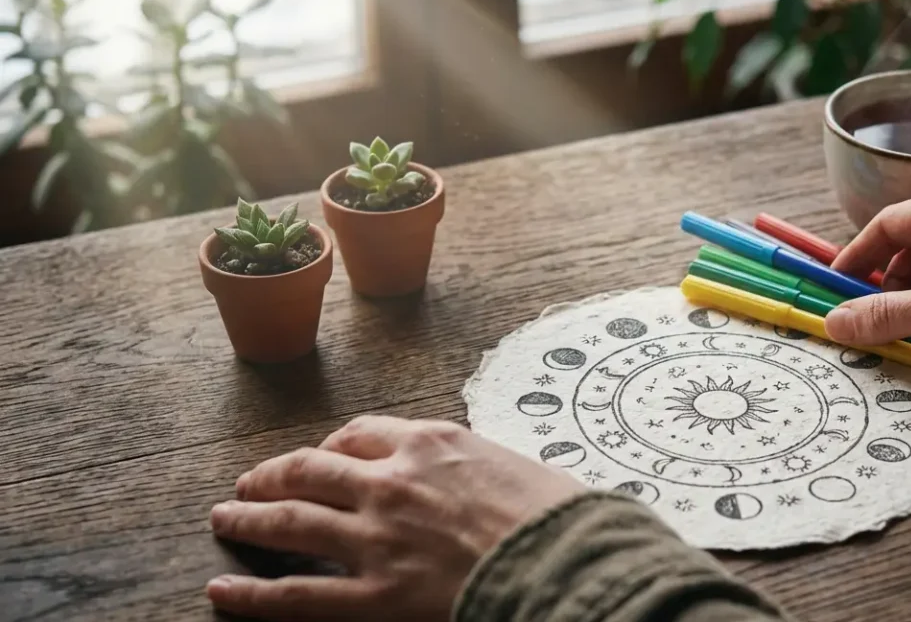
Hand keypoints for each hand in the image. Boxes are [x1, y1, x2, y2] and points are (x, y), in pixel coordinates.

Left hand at [206, 416, 584, 620]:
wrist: (570, 560)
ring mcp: (376, 538)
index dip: (330, 445)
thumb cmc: (559, 516)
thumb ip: (474, 468)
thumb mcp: (516, 466)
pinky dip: (252, 595)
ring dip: (248, 519)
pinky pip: (295, 594)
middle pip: (310, 468)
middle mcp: (391, 481)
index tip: (322, 455)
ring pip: (290, 520)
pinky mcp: (373, 596)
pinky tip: (222, 593)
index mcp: (431, 444)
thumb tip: (470, 480)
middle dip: (273, 474)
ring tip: (223, 519)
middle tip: (249, 483)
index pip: (361, 432)